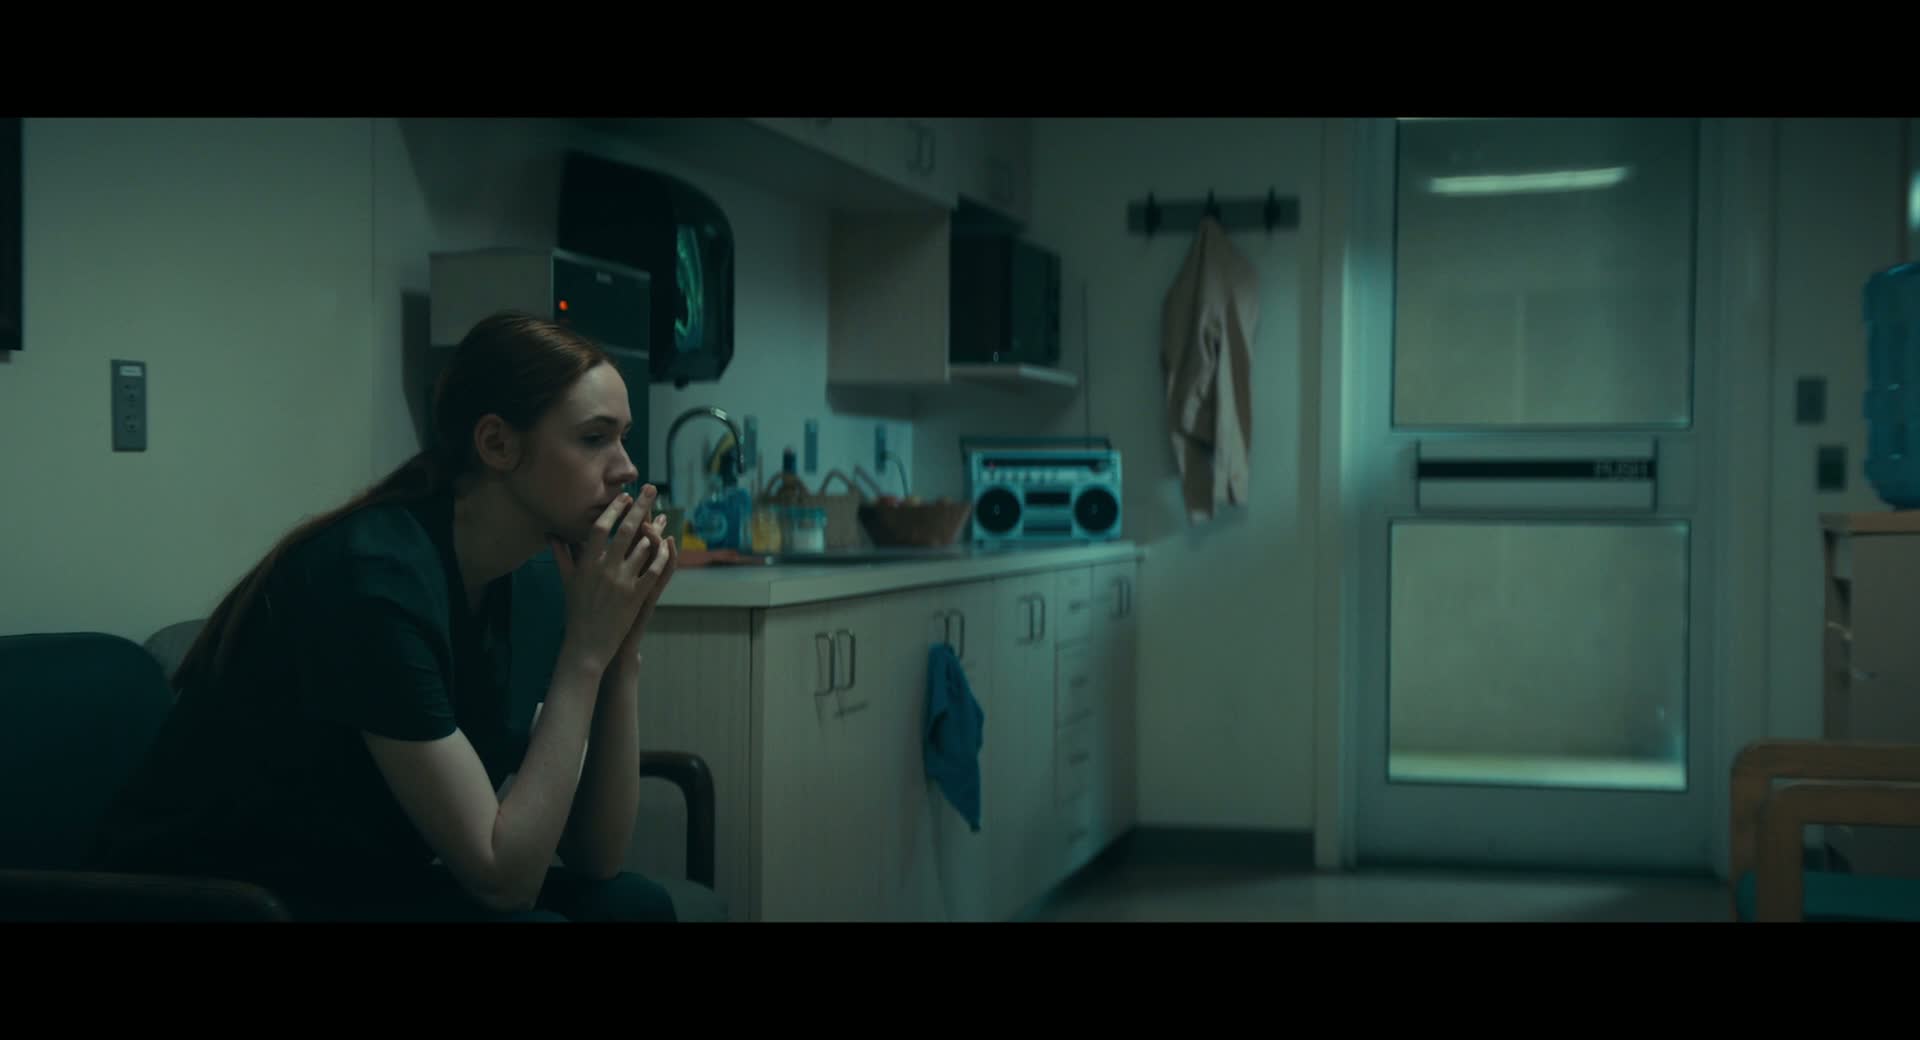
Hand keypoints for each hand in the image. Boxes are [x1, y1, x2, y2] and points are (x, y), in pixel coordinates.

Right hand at [550, 485, 666, 674]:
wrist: (587, 645)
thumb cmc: (576, 612)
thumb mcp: (567, 581)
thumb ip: (562, 555)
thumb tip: (551, 534)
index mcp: (586, 564)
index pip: (600, 529)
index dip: (613, 510)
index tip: (624, 496)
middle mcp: (604, 570)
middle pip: (626, 531)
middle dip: (640, 507)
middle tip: (651, 489)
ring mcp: (622, 583)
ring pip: (643, 549)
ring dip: (654, 531)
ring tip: (662, 516)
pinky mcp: (637, 597)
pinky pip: (654, 571)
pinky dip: (662, 557)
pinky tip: (668, 545)